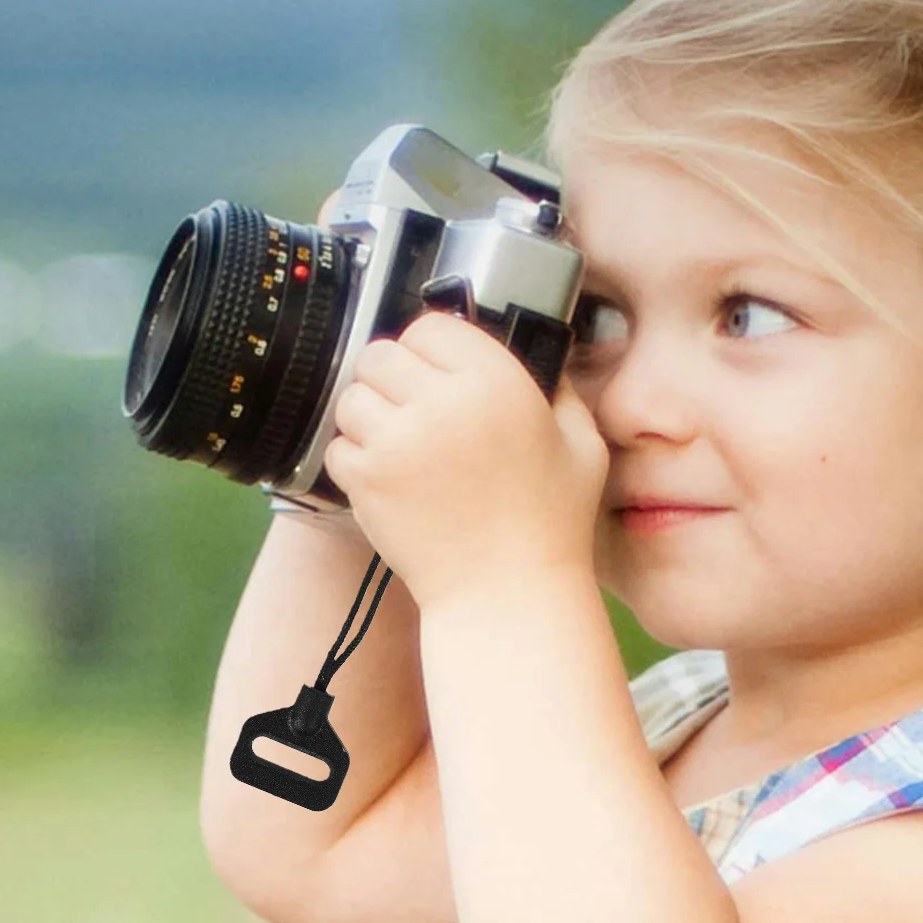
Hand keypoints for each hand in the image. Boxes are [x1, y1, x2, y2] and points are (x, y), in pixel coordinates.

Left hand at [321, 311, 607, 611]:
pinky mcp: (366, 479)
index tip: (441, 373)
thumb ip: (560, 390)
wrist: (509, 595)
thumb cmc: (552, 526)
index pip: (432, 326)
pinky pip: (340, 444)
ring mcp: (397, 441)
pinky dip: (357, 458)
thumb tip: (541, 355)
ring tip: (401, 445)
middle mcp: (442, 403)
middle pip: (381, 353)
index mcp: (497, 383)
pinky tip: (392, 478)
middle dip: (394, 378)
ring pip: (352, 396)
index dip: (434, 348)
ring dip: (371, 415)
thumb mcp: (583, 446)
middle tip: (414, 409)